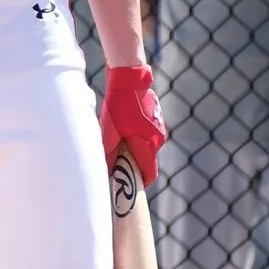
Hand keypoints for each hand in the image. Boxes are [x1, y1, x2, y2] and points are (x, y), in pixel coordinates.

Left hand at [99, 64, 164, 184]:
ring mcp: (159, 130)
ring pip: (147, 147)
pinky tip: (126, 129)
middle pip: (147, 160)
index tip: (135, 187)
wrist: (130, 81)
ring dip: (136, 149)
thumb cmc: (118, 106)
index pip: (149, 172)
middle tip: (121, 166)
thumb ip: (110, 152)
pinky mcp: (157, 122)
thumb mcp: (109, 131)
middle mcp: (157, 139)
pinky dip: (138, 138)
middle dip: (136, 165)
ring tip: (120, 143)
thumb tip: (109, 169)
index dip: (142, 182)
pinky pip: (148, 136)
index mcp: (147, 143)